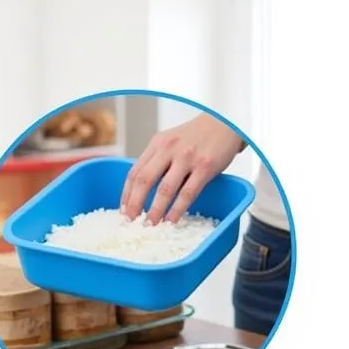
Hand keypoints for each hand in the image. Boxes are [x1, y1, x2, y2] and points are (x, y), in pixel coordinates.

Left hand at [120, 113, 242, 224]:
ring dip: (155, 210)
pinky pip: (188, 193)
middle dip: (135, 203)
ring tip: (151, 225)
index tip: (123, 210)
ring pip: (165, 189)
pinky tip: (172, 220)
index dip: (127, 193)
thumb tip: (146, 188)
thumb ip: (160, 159)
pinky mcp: (204, 167)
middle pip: (144, 180)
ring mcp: (186, 158)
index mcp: (157, 143)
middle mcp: (168, 149)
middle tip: (130, 221)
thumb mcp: (173, 141)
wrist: (225, 123)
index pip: (135, 171)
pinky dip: (178, 209)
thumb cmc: (199, 137)